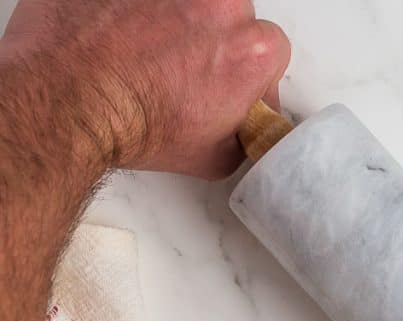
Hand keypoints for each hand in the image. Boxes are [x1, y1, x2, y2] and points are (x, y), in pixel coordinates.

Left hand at [0, 0, 290, 178]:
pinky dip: (131, 7)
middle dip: (211, 38)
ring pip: (187, 0)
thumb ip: (243, 134)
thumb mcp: (213, 159)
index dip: (248, 70)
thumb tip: (241, 129)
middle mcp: (220, 3)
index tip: (226, 83)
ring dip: (173, 17)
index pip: (270, 50)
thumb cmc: (133, 124)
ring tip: (143, 47)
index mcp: (251, 49)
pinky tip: (118, 31)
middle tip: (180, 68)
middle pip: (230, 15)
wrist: (67, 103)